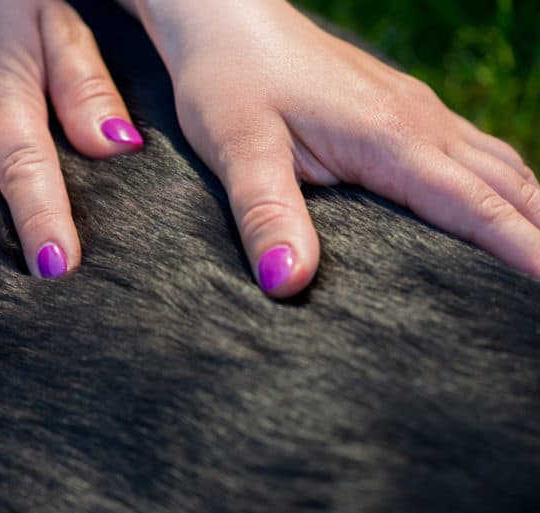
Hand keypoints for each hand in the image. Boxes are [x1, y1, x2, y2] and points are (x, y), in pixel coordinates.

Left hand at [128, 0, 538, 296]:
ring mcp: (413, 110)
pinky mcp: (400, 107)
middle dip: (537, 237)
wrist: (227, 19)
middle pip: (505, 186)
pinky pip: (472, 148)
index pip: (475, 206)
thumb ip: (267, 213)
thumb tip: (288, 282)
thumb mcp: (239, 148)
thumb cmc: (229, 78)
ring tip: (538, 255)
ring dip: (526, 210)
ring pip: (497, 164)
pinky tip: (495, 202)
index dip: (520, 254)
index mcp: (389, 138)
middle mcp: (417, 121)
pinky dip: (499, 184)